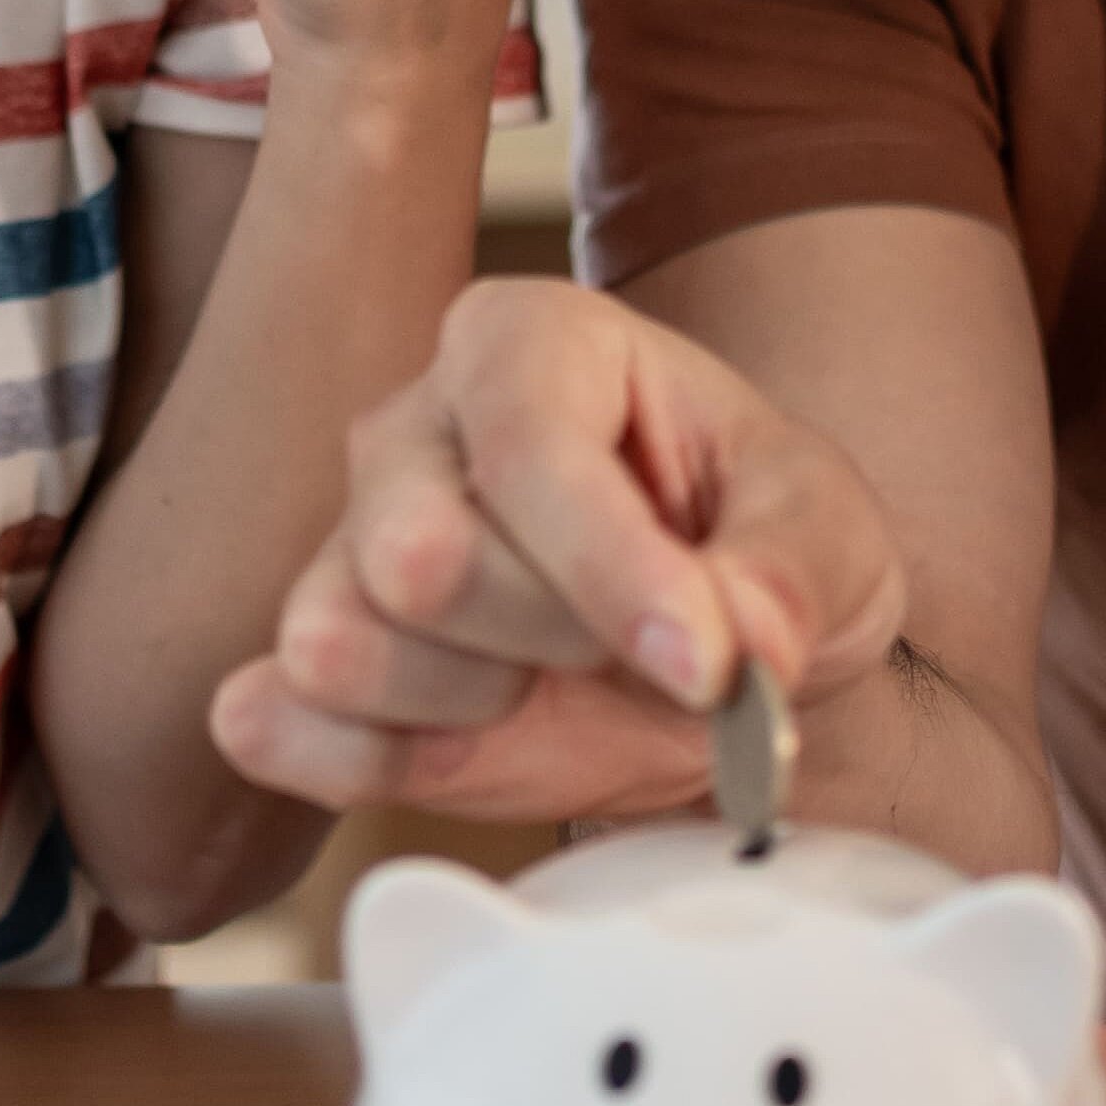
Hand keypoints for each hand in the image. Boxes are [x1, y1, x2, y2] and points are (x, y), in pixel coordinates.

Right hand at [205, 280, 899, 822]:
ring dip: (471, 706)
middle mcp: (413, 430)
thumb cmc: (757, 542)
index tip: (708, 666)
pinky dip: (369, 762)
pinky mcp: (314, 666)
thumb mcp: (830, 531)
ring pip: (340, 644)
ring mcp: (345, 544)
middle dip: (551, 641)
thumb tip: (743, 644)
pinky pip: (275, 722)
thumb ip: (791, 575)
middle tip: (641, 654)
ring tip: (553, 682)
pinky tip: (471, 745)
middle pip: (418, 553)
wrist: (721, 652)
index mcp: (528, 343)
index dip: (614, 571)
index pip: (529, 447)